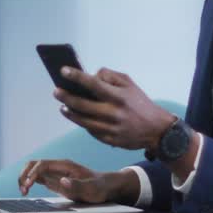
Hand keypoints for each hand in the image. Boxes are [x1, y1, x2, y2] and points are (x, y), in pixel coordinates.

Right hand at [18, 159, 133, 203]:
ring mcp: (55, 174)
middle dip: (24, 175)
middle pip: (33, 164)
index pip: (42, 165)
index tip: (29, 185)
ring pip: (32, 171)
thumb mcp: (92, 189)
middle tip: (23, 189)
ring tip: (24, 191)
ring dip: (24, 179)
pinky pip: (37, 178)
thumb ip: (77, 186)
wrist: (107, 186)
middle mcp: (58, 168)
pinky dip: (29, 183)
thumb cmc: (101, 186)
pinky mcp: (54, 181)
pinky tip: (28, 191)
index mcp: (65, 166)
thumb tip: (62, 181)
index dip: (32, 174)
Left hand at [53, 67, 176, 149]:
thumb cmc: (140, 103)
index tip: (63, 71)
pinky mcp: (110, 140)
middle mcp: (114, 113)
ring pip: (83, 121)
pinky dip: (82, 123)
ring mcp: (111, 129)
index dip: (77, 77)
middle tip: (56, 91)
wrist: (157, 130)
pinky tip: (76, 117)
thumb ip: (110, 77)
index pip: (94, 84)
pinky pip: (91, 131)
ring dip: (70, 113)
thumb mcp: (129, 84)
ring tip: (63, 106)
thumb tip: (90, 75)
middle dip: (66, 97)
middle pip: (83, 105)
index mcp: (119, 96)